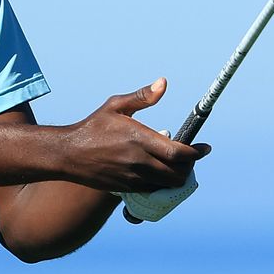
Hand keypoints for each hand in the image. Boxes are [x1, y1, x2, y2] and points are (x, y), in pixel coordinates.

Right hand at [57, 78, 209, 192]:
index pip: (178, 152)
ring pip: (168, 185)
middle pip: (178, 172)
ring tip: (178, 165)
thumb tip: (163, 83)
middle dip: (190, 166)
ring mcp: (133, 178)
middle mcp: (138, 161)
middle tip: (191, 157)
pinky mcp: (127, 188)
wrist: (68, 154)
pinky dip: (163, 184)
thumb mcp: (116, 106)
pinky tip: (161, 173)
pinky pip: (154, 190)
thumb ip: (142, 96)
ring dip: (178, 177)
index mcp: (139, 138)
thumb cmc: (93, 127)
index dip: (196, 152)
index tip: (205, 148)